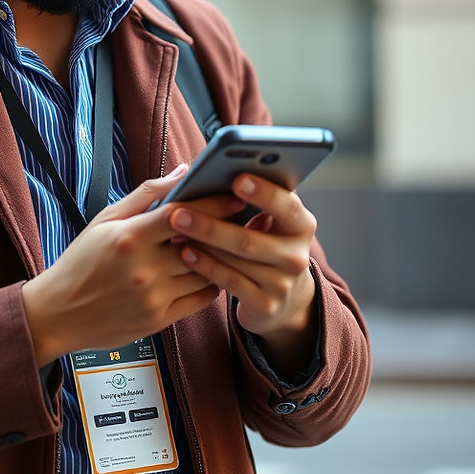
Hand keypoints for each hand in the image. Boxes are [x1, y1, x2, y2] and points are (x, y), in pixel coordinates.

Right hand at [21, 165, 239, 366]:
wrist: (58, 313)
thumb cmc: (81, 261)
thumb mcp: (105, 220)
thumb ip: (145, 194)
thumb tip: (182, 172)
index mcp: (130, 237)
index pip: (183, 214)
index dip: (214, 203)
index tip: (235, 195)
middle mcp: (144, 268)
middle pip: (200, 244)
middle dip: (225, 230)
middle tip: (244, 218)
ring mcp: (154, 297)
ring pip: (205, 273)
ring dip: (221, 257)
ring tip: (233, 244)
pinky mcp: (159, 320)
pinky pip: (200, 300)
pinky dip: (212, 284)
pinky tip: (212, 271)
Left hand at [166, 174, 318, 373]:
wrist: (285, 298)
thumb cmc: (267, 242)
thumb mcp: (271, 221)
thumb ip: (255, 196)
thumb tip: (219, 169)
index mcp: (302, 225)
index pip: (286, 206)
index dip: (263, 193)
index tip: (236, 178)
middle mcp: (296, 255)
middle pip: (249, 239)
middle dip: (210, 224)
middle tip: (177, 211)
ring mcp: (282, 283)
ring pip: (234, 261)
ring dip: (200, 244)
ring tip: (172, 230)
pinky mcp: (266, 305)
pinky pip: (229, 281)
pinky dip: (205, 265)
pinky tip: (184, 253)